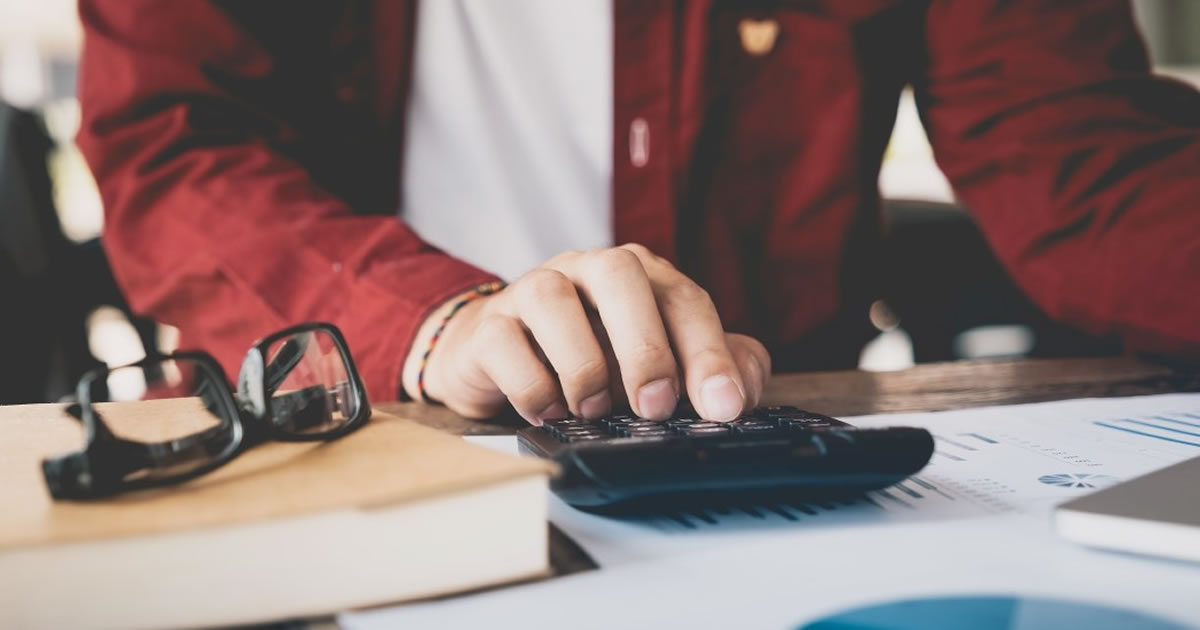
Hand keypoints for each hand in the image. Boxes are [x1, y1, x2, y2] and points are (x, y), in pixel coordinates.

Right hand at [406, 244, 770, 423]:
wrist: (498, 358)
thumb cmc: (590, 357)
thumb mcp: (657, 363)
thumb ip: (710, 367)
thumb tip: (742, 389)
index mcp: (638, 275)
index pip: (683, 298)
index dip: (708, 352)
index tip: (724, 405)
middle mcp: (586, 270)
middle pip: (621, 275)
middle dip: (646, 345)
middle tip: (657, 407)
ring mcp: (531, 290)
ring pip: (553, 298)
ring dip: (582, 362)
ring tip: (595, 409)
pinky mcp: (486, 326)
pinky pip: (503, 342)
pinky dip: (531, 385)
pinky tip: (549, 412)